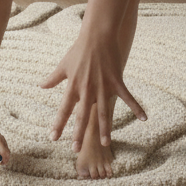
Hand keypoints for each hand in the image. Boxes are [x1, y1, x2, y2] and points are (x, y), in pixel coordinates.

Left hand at [40, 32, 145, 147]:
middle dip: (79, 134)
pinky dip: (136, 107)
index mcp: (73, 86)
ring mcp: (103, 86)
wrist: (98, 35)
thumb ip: (53, 78)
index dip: (58, 124)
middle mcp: (87, 89)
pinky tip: (144, 119)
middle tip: (75, 149)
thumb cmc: (79, 50)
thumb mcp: (63, 65)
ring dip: (104, 129)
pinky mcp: (117, 81)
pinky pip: (128, 97)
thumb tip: (40, 86)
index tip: (53, 138)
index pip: (64, 109)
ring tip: (105, 144)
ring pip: (103, 112)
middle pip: (82, 116)